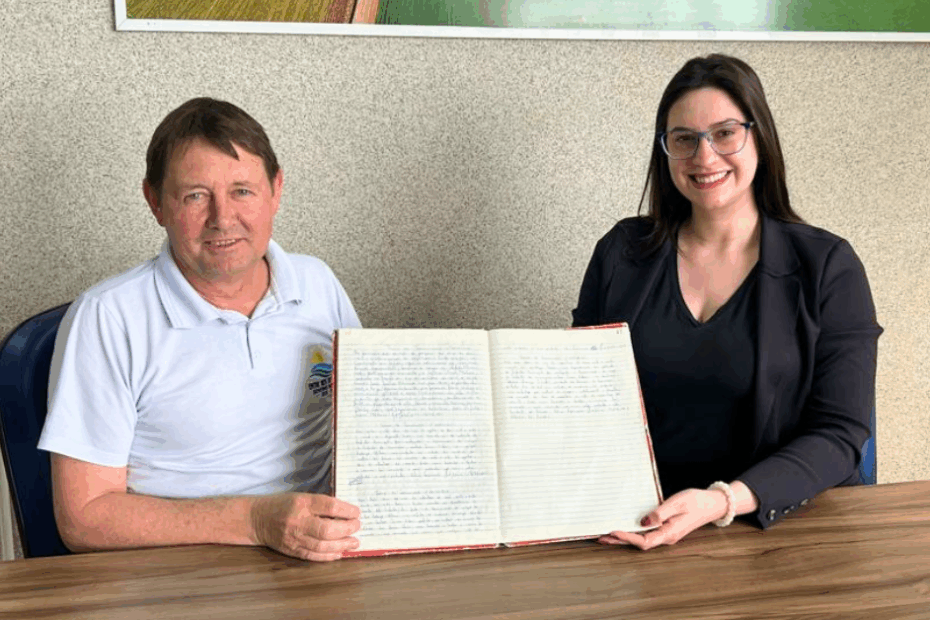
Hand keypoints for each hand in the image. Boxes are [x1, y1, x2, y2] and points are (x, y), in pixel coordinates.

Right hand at [250, 493, 360, 560]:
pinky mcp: (292, 550)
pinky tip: (340, 553)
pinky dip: (329, 556)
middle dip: (347, 529)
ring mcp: (294, 538)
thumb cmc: (283, 505)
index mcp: (302, 503)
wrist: (257, 519)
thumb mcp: (302, 497)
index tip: (357, 512)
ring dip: (342, 545)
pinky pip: (313, 556)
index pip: (329, 506)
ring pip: (322, 545)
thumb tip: (346, 513)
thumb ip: (321, 504)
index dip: (347, 510)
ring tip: (354, 542)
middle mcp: (298, 521)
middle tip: (358, 526)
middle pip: (327, 529)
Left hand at [598, 488, 727, 550]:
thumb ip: (660, 512)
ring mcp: (666, 534)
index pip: (644, 540)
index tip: (612, 531)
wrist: (712, 504)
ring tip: (606, 535)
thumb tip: (643, 522)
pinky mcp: (666, 529)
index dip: (627, 538)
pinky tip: (624, 528)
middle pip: (640, 543)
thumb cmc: (695, 501)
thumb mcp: (677, 503)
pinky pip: (647, 534)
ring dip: (624, 538)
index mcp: (669, 533)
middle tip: (600, 538)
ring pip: (642, 540)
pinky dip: (633, 533)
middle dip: (620, 541)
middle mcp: (666, 537)